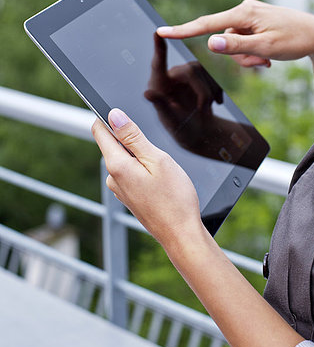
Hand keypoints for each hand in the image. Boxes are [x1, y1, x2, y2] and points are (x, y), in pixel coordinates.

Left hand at [92, 109, 202, 245]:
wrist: (181, 234)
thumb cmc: (175, 199)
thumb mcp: (157, 159)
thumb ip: (133, 137)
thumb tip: (114, 116)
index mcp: (117, 165)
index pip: (100, 130)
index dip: (109, 117)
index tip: (124, 112)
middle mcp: (113, 178)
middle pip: (113, 143)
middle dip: (130, 137)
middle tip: (155, 145)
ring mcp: (120, 189)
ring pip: (124, 158)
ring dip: (139, 154)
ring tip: (162, 166)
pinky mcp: (128, 196)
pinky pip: (130, 172)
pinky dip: (142, 168)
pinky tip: (160, 179)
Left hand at [144, 33, 222, 152]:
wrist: (200, 133)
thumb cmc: (181, 130)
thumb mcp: (170, 121)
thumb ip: (160, 106)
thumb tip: (147, 93)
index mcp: (159, 85)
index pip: (158, 64)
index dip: (158, 48)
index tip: (157, 32)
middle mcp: (172, 76)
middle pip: (192, 70)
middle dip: (203, 91)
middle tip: (204, 110)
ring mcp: (187, 75)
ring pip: (204, 72)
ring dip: (210, 93)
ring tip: (206, 111)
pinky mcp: (201, 77)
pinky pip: (214, 76)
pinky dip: (217, 91)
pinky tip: (217, 104)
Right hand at [157, 0, 313, 66]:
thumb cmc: (295, 40)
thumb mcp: (266, 47)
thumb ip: (236, 47)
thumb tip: (209, 44)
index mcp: (243, 13)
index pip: (206, 24)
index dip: (182, 30)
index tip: (161, 32)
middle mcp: (244, 11)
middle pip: (223, 40)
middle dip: (239, 56)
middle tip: (262, 61)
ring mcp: (250, 16)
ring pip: (234, 45)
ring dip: (248, 57)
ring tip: (269, 58)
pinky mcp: (255, 23)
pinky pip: (244, 42)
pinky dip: (253, 52)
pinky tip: (270, 54)